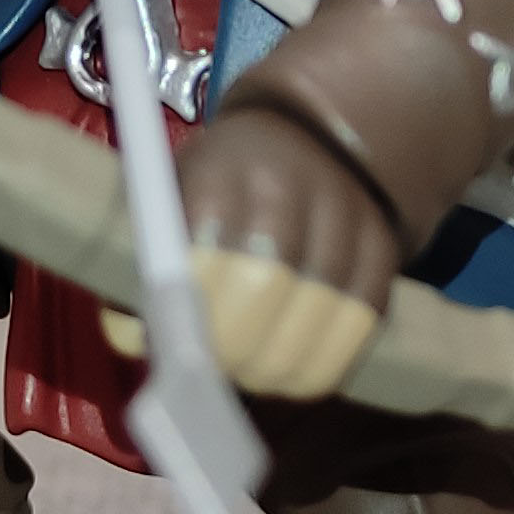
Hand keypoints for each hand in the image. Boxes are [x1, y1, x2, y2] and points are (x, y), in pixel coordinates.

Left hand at [101, 105, 395, 399]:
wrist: (305, 137)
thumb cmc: (218, 185)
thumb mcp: (169, 200)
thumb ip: (145, 265)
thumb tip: (131, 339)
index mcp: (221, 171)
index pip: (205, 260)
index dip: (192, 320)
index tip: (182, 352)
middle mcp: (289, 185)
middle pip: (265, 287)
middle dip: (236, 349)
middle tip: (220, 371)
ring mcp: (344, 214)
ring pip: (319, 315)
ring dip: (280, 365)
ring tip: (254, 376)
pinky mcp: (383, 246)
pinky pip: (363, 324)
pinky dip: (326, 364)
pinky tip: (295, 374)